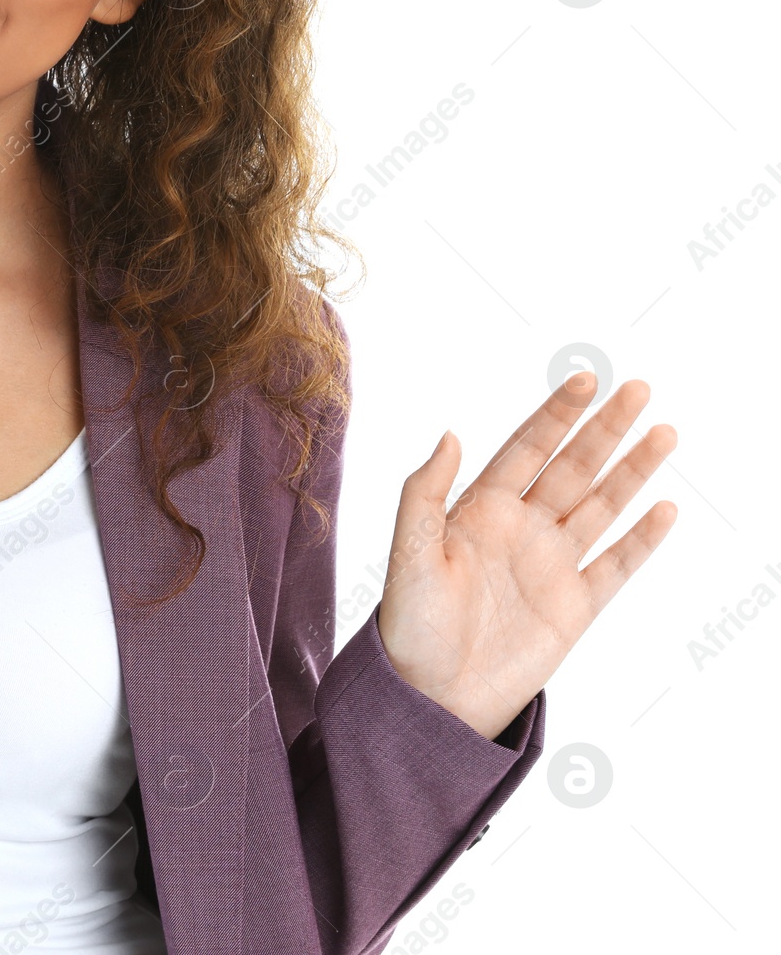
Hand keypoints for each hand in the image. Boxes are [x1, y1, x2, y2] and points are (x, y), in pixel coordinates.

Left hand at [376, 371, 677, 740]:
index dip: (557, 413)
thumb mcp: (409, 551)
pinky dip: (642, 538)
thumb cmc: (410, 622)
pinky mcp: (575, 607)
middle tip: (639, 388)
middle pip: (573, 466)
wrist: (432, 695)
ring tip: (663, 431)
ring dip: (633, 470)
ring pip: (601, 505)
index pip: (527, 447)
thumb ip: (425, 492)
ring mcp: (551, 564)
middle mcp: (521, 528)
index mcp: (480, 508)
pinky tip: (665, 507)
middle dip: (605, 428)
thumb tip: (450, 433)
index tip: (586, 378)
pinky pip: (616, 565)